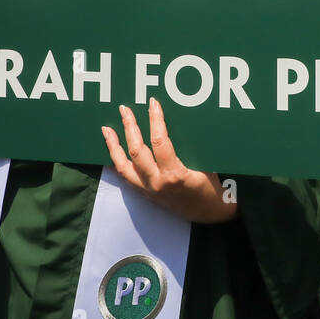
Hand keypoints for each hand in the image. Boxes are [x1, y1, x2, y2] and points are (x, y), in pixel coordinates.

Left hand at [102, 98, 236, 223]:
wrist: (210, 214)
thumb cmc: (212, 188)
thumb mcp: (206, 165)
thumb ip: (190, 147)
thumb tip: (178, 121)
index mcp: (174, 175)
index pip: (159, 141)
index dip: (155, 120)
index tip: (153, 104)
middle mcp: (157, 183)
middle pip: (136, 151)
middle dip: (129, 127)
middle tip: (125, 109)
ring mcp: (148, 191)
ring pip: (123, 166)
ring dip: (114, 146)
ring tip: (107, 129)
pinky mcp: (146, 195)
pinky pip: (126, 176)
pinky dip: (118, 161)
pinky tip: (113, 151)